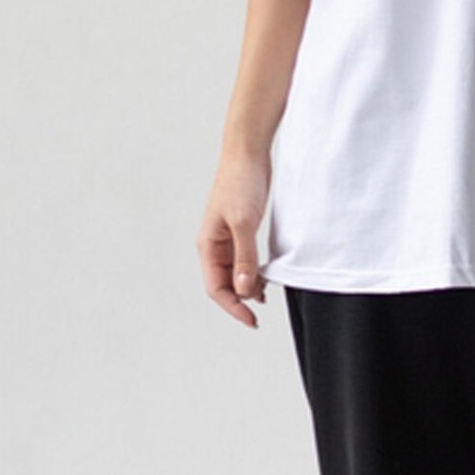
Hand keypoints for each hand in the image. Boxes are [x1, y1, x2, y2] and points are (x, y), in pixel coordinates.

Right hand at [196, 153, 271, 327]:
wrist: (248, 154)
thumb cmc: (240, 182)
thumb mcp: (244, 223)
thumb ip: (245, 257)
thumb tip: (244, 288)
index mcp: (208, 245)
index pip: (216, 288)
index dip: (232, 307)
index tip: (251, 320)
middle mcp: (214, 245)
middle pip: (224, 284)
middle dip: (240, 299)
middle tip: (259, 311)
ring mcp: (227, 239)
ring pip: (235, 274)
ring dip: (247, 287)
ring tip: (265, 295)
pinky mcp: (241, 231)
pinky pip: (244, 260)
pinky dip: (253, 272)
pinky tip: (266, 277)